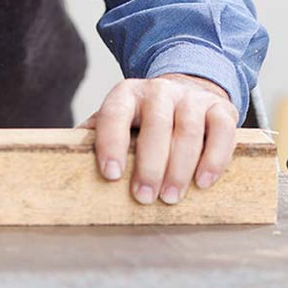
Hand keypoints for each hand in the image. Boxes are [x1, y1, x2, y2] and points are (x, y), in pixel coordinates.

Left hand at [83, 74, 237, 204]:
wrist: (187, 90)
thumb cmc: (144, 117)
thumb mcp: (117, 119)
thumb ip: (96, 134)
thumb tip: (65, 156)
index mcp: (127, 93)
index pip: (115, 114)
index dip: (111, 143)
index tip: (110, 175)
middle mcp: (160, 90)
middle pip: (157, 125)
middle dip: (150, 165)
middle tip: (144, 197)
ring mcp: (192, 97)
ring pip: (189, 130)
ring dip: (180, 168)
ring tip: (170, 197)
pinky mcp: (220, 108)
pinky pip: (222, 132)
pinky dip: (214, 159)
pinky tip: (203, 182)